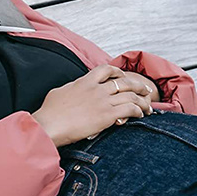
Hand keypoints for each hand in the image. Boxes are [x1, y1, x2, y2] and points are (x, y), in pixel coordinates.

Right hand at [32, 65, 152, 146]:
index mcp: (85, 82)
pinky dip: (138, 111)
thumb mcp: (59, 93)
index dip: (118, 72)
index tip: (123, 76)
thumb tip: (73, 89)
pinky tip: (141, 115)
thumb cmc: (49, 113)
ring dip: (142, 101)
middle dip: (138, 85)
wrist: (48, 125)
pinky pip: (129, 109)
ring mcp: (103, 101)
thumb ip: (72, 89)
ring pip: (131, 95)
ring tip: (148, 107)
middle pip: (124, 82)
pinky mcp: (107, 115)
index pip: (106, 70)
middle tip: (145, 90)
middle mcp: (96, 89)